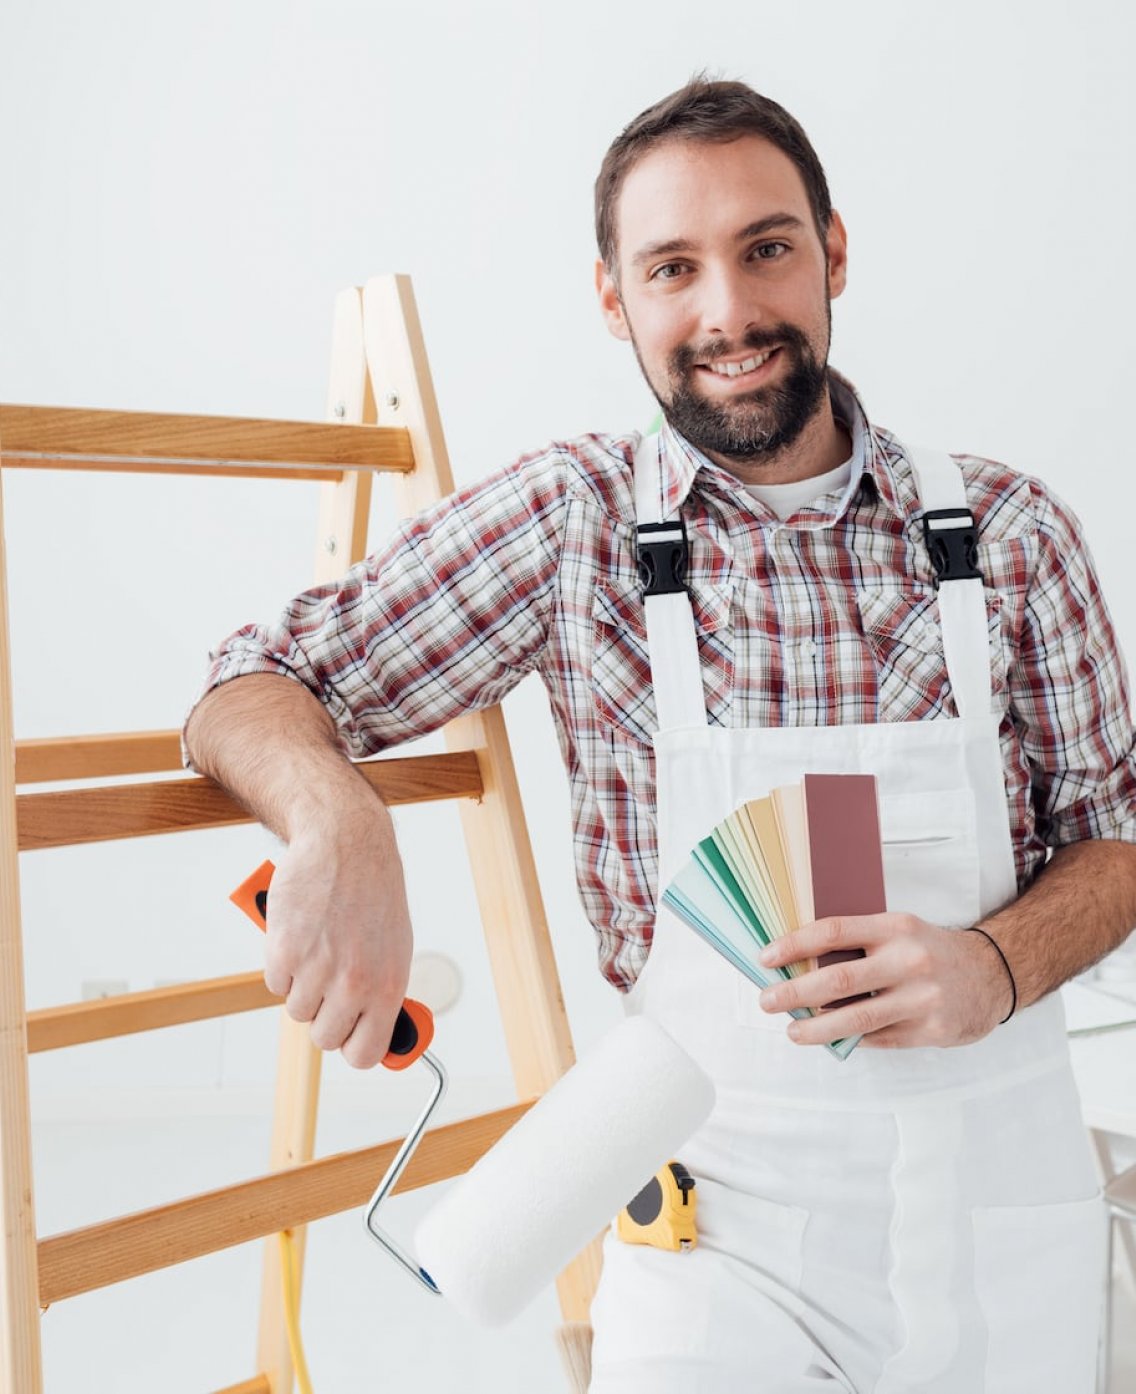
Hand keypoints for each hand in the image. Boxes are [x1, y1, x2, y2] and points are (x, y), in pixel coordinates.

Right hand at [261, 810, 412, 1069]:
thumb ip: (383, 993)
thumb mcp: (395, 948)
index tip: (348, 1035)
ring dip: (302, 987)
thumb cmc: (374, 894)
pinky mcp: (284, 952)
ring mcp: (316, 969)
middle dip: (324, 1016)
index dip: (352, 1046)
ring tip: (319, 950)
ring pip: (297, 1010)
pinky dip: (282, 966)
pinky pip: (275, 984)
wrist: (346, 846)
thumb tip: (377, 1034)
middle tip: (329, 986)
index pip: (364, 1054)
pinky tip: (300, 937)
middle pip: (324, 1038)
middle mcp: (353, 983)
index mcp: (387, 987)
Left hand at [755, 913, 1013, 1048]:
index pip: (834, 931)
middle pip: (839, 979)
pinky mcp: (932, 1030)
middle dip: (795, 992)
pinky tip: (830, 1039)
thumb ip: (858, 944)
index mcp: (895, 927)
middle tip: (767, 1000)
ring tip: (792, 1031)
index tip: (765, 958)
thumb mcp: (899, 932)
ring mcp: (922, 997)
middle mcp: (909, 960)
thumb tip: (798, 963)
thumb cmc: (929, 951)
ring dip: (816, 1028)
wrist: (992, 975)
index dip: (795, 945)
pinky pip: (878, 1038)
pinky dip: (850, 1040)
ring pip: (856, 1018)